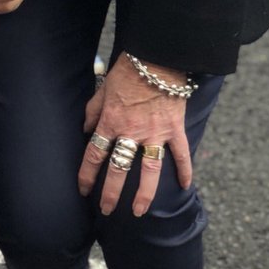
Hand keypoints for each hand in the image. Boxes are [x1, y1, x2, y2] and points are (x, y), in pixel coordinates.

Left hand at [78, 53, 191, 216]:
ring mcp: (155, 133)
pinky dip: (185, 170)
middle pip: (118, 168)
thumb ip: (93, 110)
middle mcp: (131, 132)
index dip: (87, 174)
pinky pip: (181, 155)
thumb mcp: (104, 88)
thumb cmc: (126, 70)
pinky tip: (185, 186)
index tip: (83, 190)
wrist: (156, 57)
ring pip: (149, 171)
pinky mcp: (175, 130)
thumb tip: (85, 129)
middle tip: (105, 210)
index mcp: (111, 121)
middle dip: (110, 192)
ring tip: (138, 211)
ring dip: (143, 194)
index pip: (95, 154)